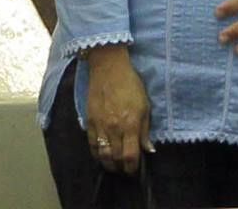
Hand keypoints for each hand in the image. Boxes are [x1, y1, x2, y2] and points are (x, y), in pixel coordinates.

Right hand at [85, 44, 153, 174]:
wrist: (109, 69)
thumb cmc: (131, 84)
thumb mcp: (145, 106)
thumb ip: (145, 130)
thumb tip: (148, 149)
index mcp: (130, 124)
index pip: (130, 156)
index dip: (132, 168)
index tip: (135, 169)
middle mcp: (114, 129)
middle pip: (115, 159)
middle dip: (121, 168)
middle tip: (125, 168)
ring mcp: (100, 126)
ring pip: (102, 156)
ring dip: (109, 164)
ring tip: (114, 165)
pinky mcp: (89, 123)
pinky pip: (92, 146)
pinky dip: (97, 155)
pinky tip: (102, 156)